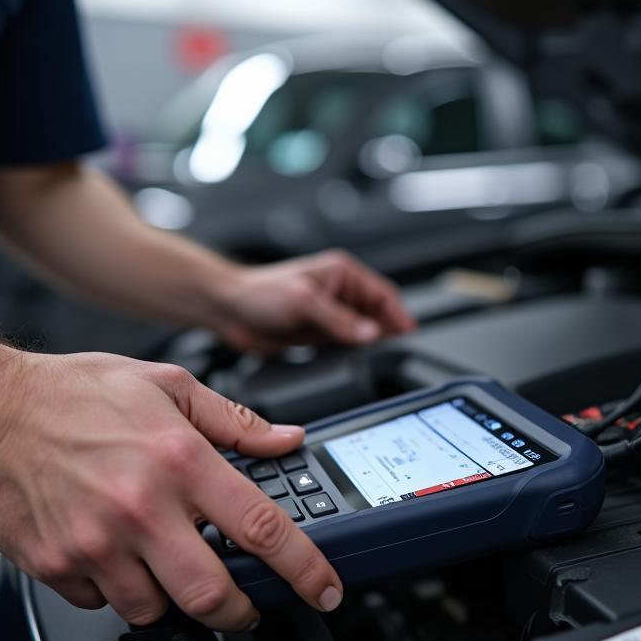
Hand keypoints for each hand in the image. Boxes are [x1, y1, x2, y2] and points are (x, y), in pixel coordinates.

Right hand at [0, 353, 343, 629]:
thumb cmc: (74, 394)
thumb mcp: (167, 384)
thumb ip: (235, 421)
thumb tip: (286, 440)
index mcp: (180, 459)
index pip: (263, 529)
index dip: (305, 569)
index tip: (323, 590)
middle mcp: (142, 507)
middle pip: (213, 596)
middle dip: (240, 611)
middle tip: (243, 603)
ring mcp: (97, 544)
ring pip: (156, 609)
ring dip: (170, 595)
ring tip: (160, 557)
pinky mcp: (59, 566)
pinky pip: (103, 603)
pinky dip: (117, 588)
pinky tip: (111, 551)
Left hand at [214, 249, 415, 351]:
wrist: (229, 310)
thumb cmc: (259, 293)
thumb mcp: (305, 303)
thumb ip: (339, 320)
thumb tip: (371, 333)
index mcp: (341, 273)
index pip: (383, 295)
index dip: (400, 315)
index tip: (411, 335)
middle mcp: (339, 292)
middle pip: (377, 316)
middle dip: (387, 334)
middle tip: (396, 354)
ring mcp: (329, 314)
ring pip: (362, 334)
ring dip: (368, 347)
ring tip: (377, 362)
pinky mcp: (318, 334)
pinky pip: (344, 347)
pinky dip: (351, 356)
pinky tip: (353, 366)